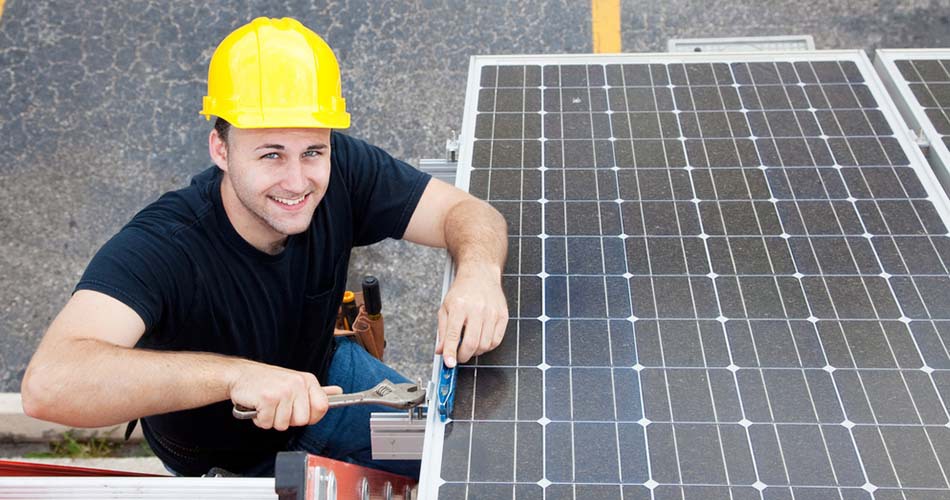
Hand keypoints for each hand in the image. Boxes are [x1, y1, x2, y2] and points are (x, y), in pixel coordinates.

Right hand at [228, 361, 342, 430]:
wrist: (240, 375)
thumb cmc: (268, 382)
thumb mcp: (296, 382)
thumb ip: (316, 390)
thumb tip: (338, 392)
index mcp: (307, 380)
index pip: (322, 407)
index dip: (311, 416)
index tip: (299, 413)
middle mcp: (297, 384)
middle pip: (303, 420)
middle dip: (288, 419)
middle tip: (278, 407)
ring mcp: (283, 390)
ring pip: (284, 424)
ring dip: (272, 420)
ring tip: (267, 405)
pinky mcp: (268, 398)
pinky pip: (268, 423)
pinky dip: (260, 420)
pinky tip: (258, 406)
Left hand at [436, 266, 508, 367]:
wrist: (480, 274)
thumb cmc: (461, 291)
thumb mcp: (445, 308)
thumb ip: (442, 331)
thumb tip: (441, 351)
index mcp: (459, 306)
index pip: (453, 335)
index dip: (450, 352)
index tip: (449, 364)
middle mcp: (476, 309)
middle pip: (471, 343)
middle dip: (463, 356)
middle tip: (458, 357)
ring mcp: (492, 313)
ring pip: (485, 345)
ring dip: (475, 352)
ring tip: (469, 346)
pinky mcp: (503, 316)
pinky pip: (496, 341)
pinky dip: (487, 347)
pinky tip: (481, 341)